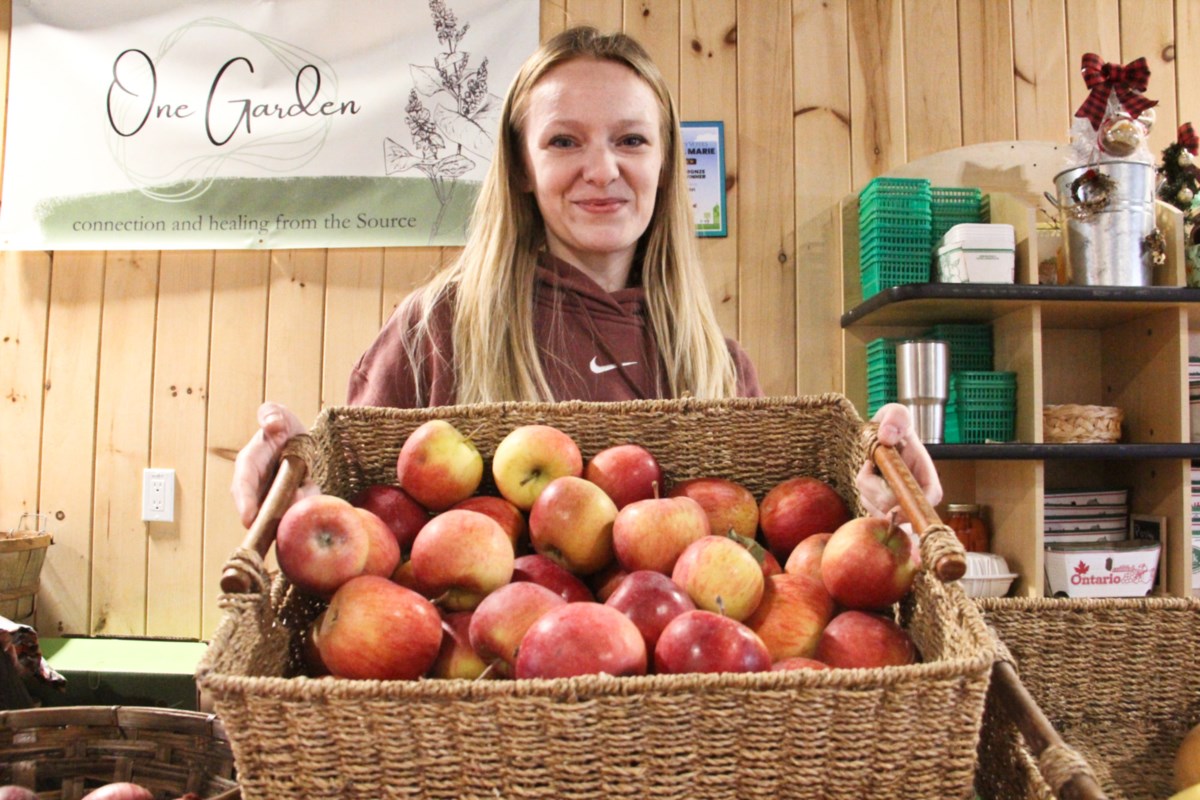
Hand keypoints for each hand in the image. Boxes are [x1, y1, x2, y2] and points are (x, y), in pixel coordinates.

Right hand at [231, 401, 317, 527]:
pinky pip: (298, 513)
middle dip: (270, 520)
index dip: (245, 502)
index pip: (243, 485)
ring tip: (303, 504)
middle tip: (283, 524)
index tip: (248, 519)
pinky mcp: (290, 505)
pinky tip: (314, 501)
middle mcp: (257, 487)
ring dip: (292, 515)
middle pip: (259, 511)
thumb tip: (272, 423)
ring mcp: (273, 498)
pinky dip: (307, 510)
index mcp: (249, 464)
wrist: (299, 440)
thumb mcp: (277, 414)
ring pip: (280, 516)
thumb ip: (271, 414)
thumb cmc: (282, 426)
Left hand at [856, 403, 942, 518]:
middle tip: (870, 464)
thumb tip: (887, 436)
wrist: (878, 437)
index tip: (892, 509)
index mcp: (927, 475)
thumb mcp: (895, 413)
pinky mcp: (886, 510)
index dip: (912, 508)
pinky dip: (863, 492)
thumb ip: (896, 418)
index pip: (928, 499)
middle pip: (896, 509)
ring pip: (878, 509)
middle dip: (875, 487)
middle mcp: (917, 494)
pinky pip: (868, 508)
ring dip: (867, 487)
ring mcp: (902, 505)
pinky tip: (870, 478)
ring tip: (872, 467)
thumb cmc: (892, 426)